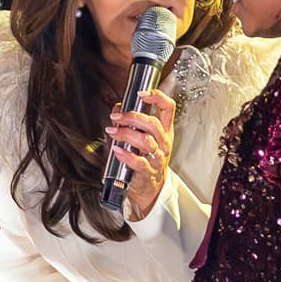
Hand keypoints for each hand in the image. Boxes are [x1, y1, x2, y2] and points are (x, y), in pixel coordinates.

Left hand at [106, 89, 177, 220]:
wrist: (150, 188)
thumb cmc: (146, 160)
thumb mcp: (143, 139)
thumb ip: (130, 123)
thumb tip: (117, 109)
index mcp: (164, 131)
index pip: (168, 108)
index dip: (157, 97)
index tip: (142, 93)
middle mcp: (163, 143)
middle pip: (153, 124)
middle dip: (132, 117)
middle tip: (116, 116)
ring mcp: (157, 157)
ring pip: (145, 141)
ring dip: (125, 134)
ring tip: (112, 132)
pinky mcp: (148, 172)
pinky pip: (139, 162)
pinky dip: (126, 155)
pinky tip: (117, 150)